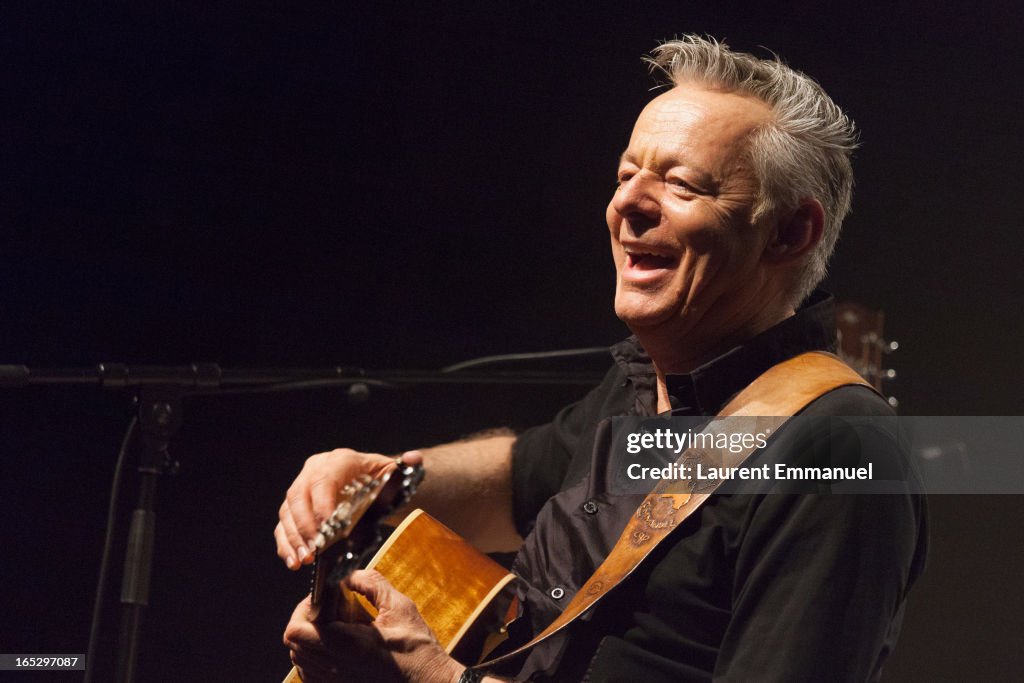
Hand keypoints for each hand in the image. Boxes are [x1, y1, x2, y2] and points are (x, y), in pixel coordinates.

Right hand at [275, 449, 421, 568]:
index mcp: (339, 461)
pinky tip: (293, 562)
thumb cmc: (384, 481)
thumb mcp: (397, 474)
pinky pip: (284, 526)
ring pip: (288, 512)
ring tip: (303, 560)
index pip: (324, 479)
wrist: (373, 487)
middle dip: (304, 526)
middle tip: (313, 551)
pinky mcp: (295, 508)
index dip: (322, 504)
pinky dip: (286, 544)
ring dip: (293, 538)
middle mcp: (315, 470)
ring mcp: (302, 489)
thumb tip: (414, 459)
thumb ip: (408, 467)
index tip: (328, 529)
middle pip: (299, 496)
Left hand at [283, 569, 462, 682]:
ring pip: (299, 659)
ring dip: (309, 638)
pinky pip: (311, 675)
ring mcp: (335, 682)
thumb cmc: (417, 648)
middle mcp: (334, 667)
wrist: (427, 682)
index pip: (297, 628)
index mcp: (346, 644)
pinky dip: (314, 658)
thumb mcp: (399, 608)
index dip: (305, 606)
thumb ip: (371, 583)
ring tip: (333, 628)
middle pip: (294, 643)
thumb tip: (349, 575)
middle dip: (305, 619)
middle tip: (328, 608)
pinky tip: (336, 647)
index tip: (324, 597)